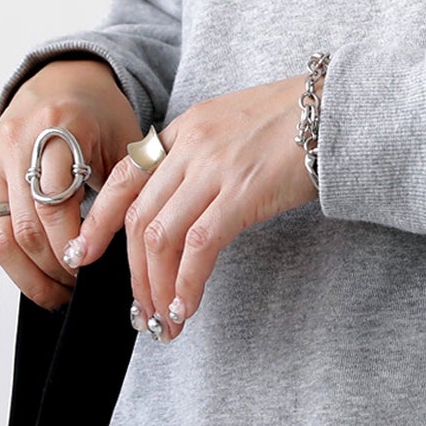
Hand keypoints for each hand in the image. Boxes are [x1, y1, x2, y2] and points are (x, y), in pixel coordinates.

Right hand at [0, 59, 140, 310]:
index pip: (56, 207)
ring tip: (54, 294)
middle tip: (77, 288)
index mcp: (59, 127)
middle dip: (54, 268)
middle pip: (25, 227)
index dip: (72, 249)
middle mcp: (17, 141)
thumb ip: (125, 190)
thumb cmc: (101, 117)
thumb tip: (124, 254)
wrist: (65, 82)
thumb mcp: (126, 143)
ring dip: (25, 275)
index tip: (90, 272)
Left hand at [60, 71, 322, 339]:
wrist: (343, 107)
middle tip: (138, 308)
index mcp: (186, 128)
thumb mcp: (237, 125)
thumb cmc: (301, 121)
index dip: (98, 219)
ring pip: (161, 237)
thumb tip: (188, 199)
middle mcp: (191, 146)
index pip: (124, 177)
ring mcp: (215, 169)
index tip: (82, 252)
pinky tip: (186, 306)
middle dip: (131, 271)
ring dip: (156, 285)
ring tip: (163, 318)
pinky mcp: (243, 193)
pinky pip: (199, 247)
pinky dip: (187, 283)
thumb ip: (206, 155)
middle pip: (137, 217)